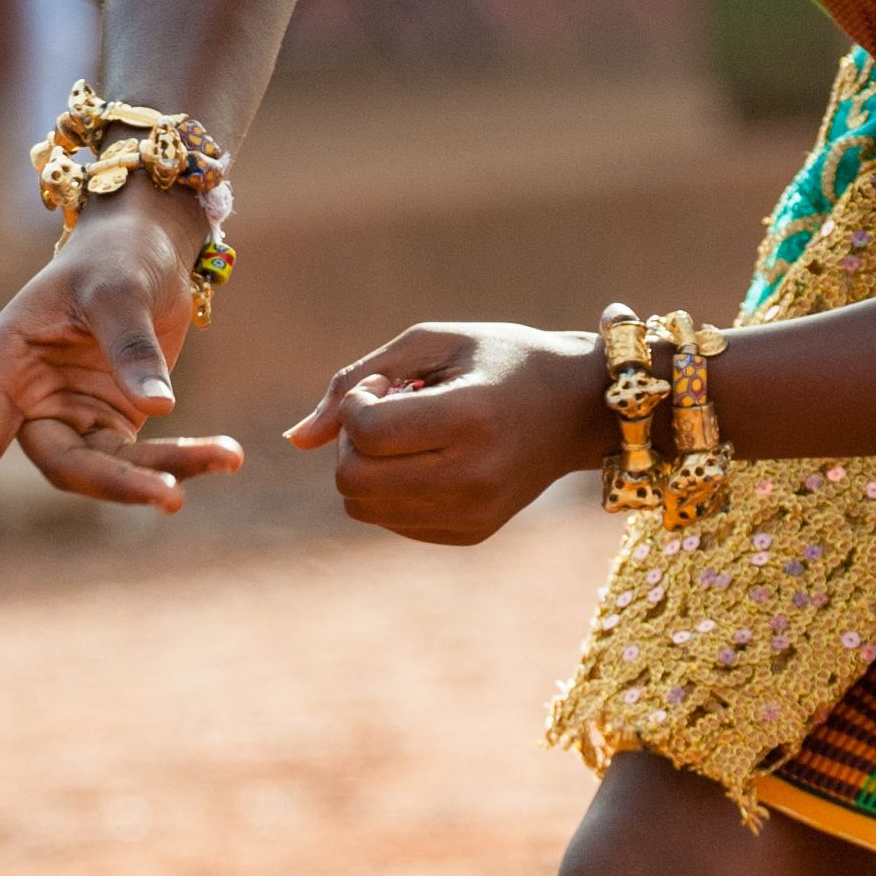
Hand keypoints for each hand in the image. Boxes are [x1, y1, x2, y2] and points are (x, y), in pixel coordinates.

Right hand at [0, 191, 244, 565]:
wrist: (147, 242)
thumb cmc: (117, 255)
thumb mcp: (121, 291)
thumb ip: (131, 347)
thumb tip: (158, 408)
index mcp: (7, 363)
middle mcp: (32, 396)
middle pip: (64, 464)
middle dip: (118, 483)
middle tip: (171, 496)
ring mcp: (76, 412)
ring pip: (111, 468)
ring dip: (166, 469)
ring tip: (227, 457)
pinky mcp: (116, 419)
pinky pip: (145, 454)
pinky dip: (184, 456)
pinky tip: (227, 454)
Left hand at [287, 318, 606, 543]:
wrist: (578, 409)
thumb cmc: (501, 360)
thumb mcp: (433, 342)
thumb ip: (355, 377)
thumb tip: (297, 441)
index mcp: (470, 419)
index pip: (366, 433)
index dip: (357, 403)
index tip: (387, 383)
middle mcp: (474, 476)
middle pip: (353, 481)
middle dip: (352, 443)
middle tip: (388, 413)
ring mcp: (474, 513)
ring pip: (362, 508)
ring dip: (366, 468)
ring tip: (408, 437)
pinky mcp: (471, 533)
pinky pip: (391, 521)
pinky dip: (392, 490)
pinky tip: (429, 459)